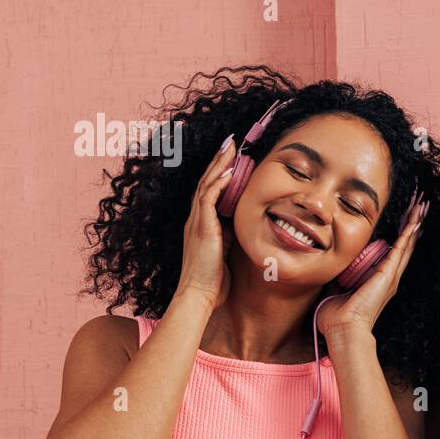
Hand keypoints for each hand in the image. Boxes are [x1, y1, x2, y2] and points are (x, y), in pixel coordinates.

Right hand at [174, 134, 237, 308]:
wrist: (198, 296)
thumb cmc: (213, 281)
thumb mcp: (225, 252)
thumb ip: (231, 236)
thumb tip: (243, 226)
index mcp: (201, 224)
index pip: (209, 191)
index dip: (218, 173)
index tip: (231, 157)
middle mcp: (196, 219)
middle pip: (206, 181)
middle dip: (218, 161)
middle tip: (230, 142)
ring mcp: (197, 222)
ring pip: (206, 185)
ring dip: (219, 165)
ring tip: (230, 147)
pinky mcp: (202, 228)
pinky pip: (208, 199)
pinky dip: (218, 183)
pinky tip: (228, 172)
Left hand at [315, 195, 429, 340]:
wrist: (344, 330)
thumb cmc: (337, 318)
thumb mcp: (333, 292)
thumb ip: (335, 279)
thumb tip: (327, 270)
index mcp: (379, 282)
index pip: (394, 253)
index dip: (401, 235)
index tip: (406, 220)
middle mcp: (390, 278)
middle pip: (406, 245)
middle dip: (413, 224)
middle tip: (421, 206)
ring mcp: (391, 276)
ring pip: (407, 244)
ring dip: (415, 224)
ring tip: (423, 206)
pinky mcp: (388, 274)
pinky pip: (401, 249)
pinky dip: (409, 233)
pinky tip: (415, 220)